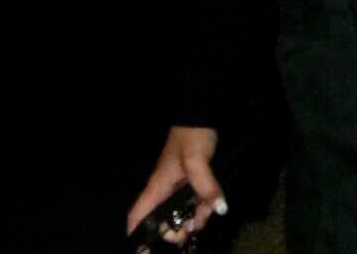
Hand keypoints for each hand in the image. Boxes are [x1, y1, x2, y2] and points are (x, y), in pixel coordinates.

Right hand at [126, 126, 226, 242]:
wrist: (201, 116)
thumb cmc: (192, 136)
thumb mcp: (197, 162)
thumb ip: (206, 187)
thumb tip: (219, 209)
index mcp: (157, 187)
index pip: (137, 217)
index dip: (137, 237)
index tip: (145, 252)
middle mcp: (164, 191)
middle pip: (162, 222)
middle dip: (175, 231)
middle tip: (191, 230)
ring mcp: (177, 188)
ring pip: (181, 214)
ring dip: (194, 219)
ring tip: (207, 213)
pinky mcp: (190, 184)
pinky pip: (194, 203)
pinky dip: (203, 208)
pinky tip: (213, 204)